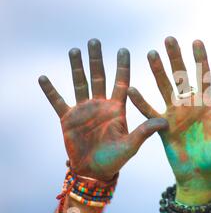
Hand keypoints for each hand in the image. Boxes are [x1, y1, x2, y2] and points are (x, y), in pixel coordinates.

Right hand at [39, 39, 167, 180]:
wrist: (94, 172)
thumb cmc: (116, 160)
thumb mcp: (132, 145)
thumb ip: (145, 132)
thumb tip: (165, 122)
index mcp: (117, 108)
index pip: (121, 82)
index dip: (122, 66)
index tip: (123, 49)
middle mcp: (100, 104)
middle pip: (99, 76)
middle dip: (97, 59)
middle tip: (95, 40)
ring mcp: (83, 110)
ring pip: (80, 83)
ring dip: (77, 67)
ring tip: (74, 50)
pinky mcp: (68, 119)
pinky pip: (58, 101)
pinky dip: (50, 91)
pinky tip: (43, 77)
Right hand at [128, 37, 210, 204]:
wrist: (201, 175)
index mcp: (206, 103)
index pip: (203, 75)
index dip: (200, 59)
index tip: (196, 40)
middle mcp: (189, 104)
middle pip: (181, 76)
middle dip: (175, 58)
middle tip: (169, 39)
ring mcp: (174, 114)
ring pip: (164, 88)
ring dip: (158, 72)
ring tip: (151, 54)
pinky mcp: (162, 127)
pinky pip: (149, 112)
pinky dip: (141, 102)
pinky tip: (132, 89)